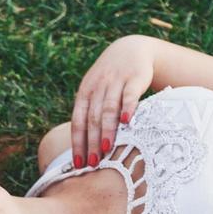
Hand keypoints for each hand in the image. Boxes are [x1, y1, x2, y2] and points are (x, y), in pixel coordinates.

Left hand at [71, 35, 155, 169]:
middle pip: (92, 118)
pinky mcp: (134, 78)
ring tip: (105, 149)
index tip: (79, 164)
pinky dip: (128, 107)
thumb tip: (84, 149)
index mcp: (85, 93)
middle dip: (91, 143)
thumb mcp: (95, 92)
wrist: (131, 49)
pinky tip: (127, 121)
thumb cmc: (111, 79)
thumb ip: (90, 114)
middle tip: (92, 164)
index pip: (78, 121)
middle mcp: (98, 87)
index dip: (78, 143)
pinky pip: (130, 94)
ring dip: (107, 130)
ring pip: (108, 108)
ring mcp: (116, 81)